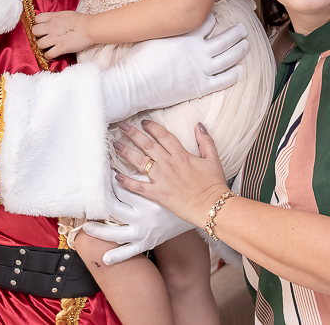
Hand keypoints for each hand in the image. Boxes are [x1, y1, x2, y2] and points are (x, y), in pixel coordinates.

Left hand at [33, 11, 92, 58]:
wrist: (90, 28)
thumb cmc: (81, 20)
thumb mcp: (65, 14)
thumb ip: (55, 17)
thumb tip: (50, 20)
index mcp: (53, 17)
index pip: (37, 19)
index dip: (38, 24)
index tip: (43, 27)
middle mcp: (51, 27)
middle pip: (35, 31)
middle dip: (38, 35)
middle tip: (44, 37)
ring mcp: (55, 38)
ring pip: (39, 44)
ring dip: (43, 46)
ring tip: (48, 47)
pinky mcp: (61, 48)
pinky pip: (48, 54)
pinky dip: (48, 56)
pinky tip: (52, 54)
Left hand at [81, 177, 192, 264]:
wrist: (199, 210)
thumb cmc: (178, 190)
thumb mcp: (163, 179)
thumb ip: (144, 171)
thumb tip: (125, 160)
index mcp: (147, 199)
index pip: (121, 189)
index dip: (107, 183)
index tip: (96, 178)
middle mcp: (144, 217)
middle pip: (114, 210)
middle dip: (99, 206)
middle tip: (86, 202)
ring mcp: (145, 232)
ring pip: (117, 233)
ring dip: (100, 231)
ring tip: (86, 228)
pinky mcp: (148, 242)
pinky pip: (131, 252)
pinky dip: (118, 256)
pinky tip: (104, 259)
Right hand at [101, 14, 247, 122]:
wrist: (134, 84)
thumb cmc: (138, 59)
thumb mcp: (152, 34)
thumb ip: (168, 27)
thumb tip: (171, 18)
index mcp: (187, 36)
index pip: (207, 21)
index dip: (212, 18)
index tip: (215, 18)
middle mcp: (198, 51)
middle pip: (225, 39)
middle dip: (236, 33)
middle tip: (242, 29)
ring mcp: (201, 69)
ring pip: (228, 58)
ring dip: (239, 50)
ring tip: (246, 45)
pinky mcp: (200, 87)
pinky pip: (223, 80)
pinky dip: (234, 74)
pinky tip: (239, 70)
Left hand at [113, 119, 227, 224]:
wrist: (213, 207)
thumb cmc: (214, 185)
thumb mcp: (213, 159)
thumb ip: (206, 141)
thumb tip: (199, 125)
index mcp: (181, 155)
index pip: (163, 135)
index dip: (152, 127)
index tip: (142, 122)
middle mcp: (169, 164)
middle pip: (147, 145)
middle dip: (133, 133)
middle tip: (122, 126)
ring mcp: (162, 179)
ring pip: (140, 162)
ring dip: (126, 152)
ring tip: (115, 145)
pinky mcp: (158, 194)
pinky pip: (139, 187)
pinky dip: (127, 182)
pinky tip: (117, 176)